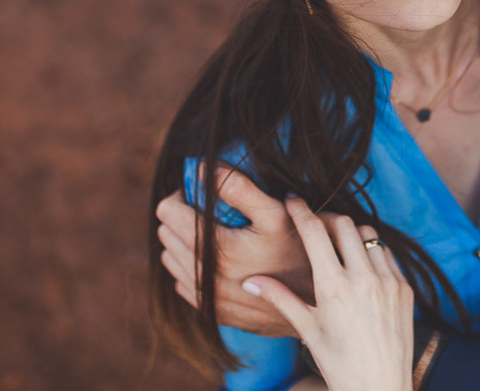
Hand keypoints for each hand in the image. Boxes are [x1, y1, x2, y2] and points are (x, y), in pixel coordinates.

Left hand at [156, 165, 312, 337]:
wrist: (313, 303)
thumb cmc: (299, 252)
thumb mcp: (276, 213)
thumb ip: (239, 187)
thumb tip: (202, 167)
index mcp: (214, 249)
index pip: (167, 212)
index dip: (182, 195)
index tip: (202, 193)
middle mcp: (202, 278)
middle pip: (166, 233)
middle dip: (182, 216)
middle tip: (211, 211)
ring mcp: (204, 298)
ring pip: (170, 259)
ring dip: (185, 242)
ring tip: (215, 234)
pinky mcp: (210, 312)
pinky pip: (182, 283)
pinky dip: (192, 267)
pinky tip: (218, 260)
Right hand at [245, 198, 414, 390]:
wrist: (380, 387)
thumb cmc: (339, 363)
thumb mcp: (306, 329)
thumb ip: (279, 298)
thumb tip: (248, 281)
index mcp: (333, 288)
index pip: (315, 232)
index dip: (301, 211)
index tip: (292, 199)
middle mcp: (363, 279)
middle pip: (344, 223)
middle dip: (327, 217)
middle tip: (315, 223)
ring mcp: (388, 282)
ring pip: (369, 235)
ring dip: (351, 233)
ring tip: (338, 245)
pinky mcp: (405, 289)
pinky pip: (387, 255)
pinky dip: (372, 252)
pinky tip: (361, 265)